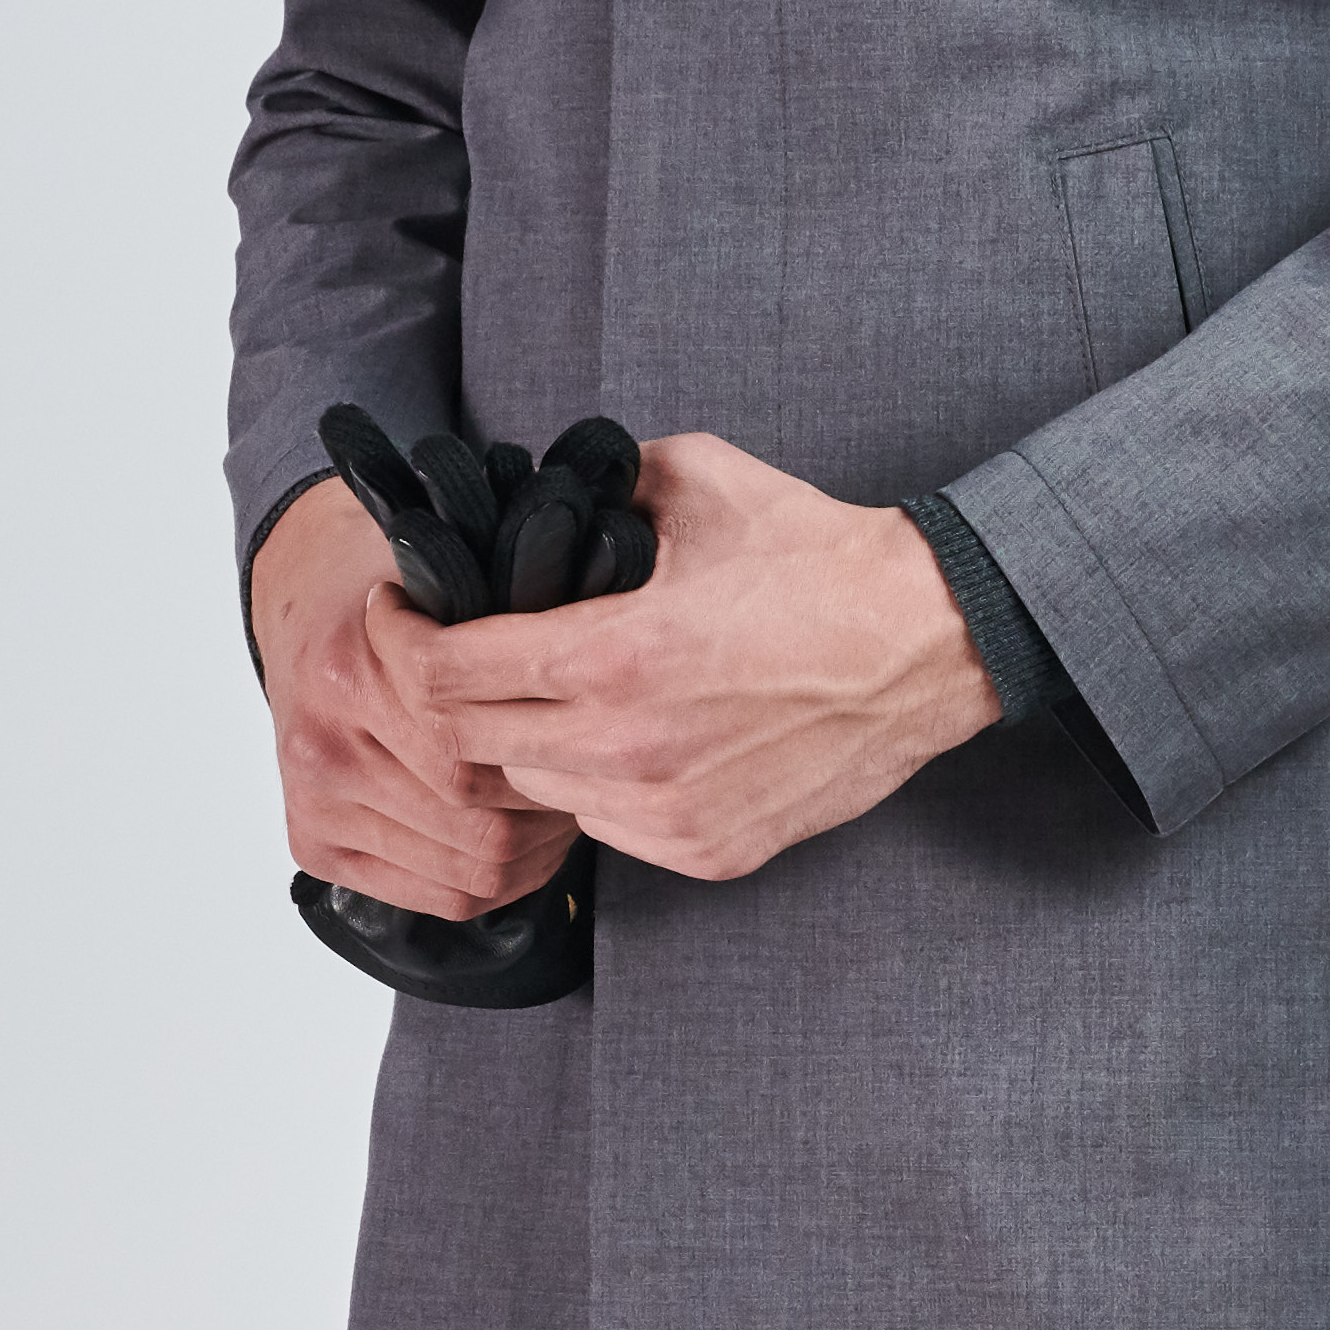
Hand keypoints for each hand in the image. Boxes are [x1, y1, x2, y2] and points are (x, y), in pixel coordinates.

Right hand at [255, 475, 579, 918]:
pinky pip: (440, 896)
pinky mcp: (313, 844)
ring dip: (532, 852)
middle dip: (546, 810)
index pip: (472, 752)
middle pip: (476, 820)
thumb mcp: (439, 584)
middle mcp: (322, 747)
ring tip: (558, 811)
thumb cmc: (385, 596)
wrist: (302, 605)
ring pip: (469, 870)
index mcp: (349, 676)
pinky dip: (496, 882)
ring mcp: (314, 803)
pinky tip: (520, 846)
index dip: (546, 755)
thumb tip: (590, 655)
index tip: (576, 732)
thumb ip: (495, 629)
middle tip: (584, 780)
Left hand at [411, 433, 996, 881]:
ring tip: (557, 697)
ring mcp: (667, 810)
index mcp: (613, 654)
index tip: (402, 619)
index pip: (444, 674)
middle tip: (467, 659)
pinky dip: (597, 788)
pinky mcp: (707, 851)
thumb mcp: (697, 479)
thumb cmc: (819, 559)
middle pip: (471, 745)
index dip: (404, 642)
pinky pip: (606, 828)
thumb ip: (598, 482)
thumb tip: (534, 486)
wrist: (926, 644)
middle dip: (453, 698)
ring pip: (536, 793)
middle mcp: (627, 746)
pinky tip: (629, 741)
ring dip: (526, 747)